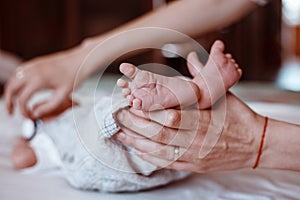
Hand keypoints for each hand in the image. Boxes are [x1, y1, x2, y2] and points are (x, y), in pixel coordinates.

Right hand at [4, 45, 88, 118]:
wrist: (80, 60)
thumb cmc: (74, 77)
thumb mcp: (63, 95)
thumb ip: (48, 107)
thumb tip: (35, 114)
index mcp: (38, 80)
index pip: (22, 99)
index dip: (23, 111)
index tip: (29, 116)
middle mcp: (32, 71)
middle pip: (11, 88)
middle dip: (9, 102)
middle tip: (10, 113)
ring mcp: (32, 65)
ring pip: (12, 79)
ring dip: (10, 92)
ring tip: (14, 104)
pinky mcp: (34, 63)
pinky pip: (18, 73)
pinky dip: (15, 83)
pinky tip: (20, 90)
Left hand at [114, 92, 264, 172]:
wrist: (256, 144)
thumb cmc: (239, 117)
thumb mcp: (224, 95)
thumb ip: (204, 78)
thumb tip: (193, 57)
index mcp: (205, 119)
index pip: (171, 115)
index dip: (148, 110)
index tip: (132, 102)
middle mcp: (198, 139)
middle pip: (161, 133)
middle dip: (136, 124)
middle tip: (118, 115)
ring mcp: (196, 155)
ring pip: (161, 150)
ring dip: (137, 142)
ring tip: (120, 133)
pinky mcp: (195, 165)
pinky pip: (169, 163)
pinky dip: (151, 156)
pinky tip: (137, 149)